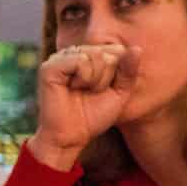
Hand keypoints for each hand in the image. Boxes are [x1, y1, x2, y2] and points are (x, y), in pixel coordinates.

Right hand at [30, 43, 140, 169]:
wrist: (71, 137)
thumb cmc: (93, 116)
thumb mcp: (119, 93)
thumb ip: (128, 71)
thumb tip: (137, 48)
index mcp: (86, 57)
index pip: (117, 51)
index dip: (117, 74)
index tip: (103, 91)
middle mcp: (72, 54)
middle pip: (108, 53)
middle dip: (107, 78)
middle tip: (91, 93)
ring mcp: (59, 59)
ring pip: (96, 55)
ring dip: (96, 80)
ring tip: (82, 91)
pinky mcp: (49, 67)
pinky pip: (81, 61)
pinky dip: (85, 78)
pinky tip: (72, 88)